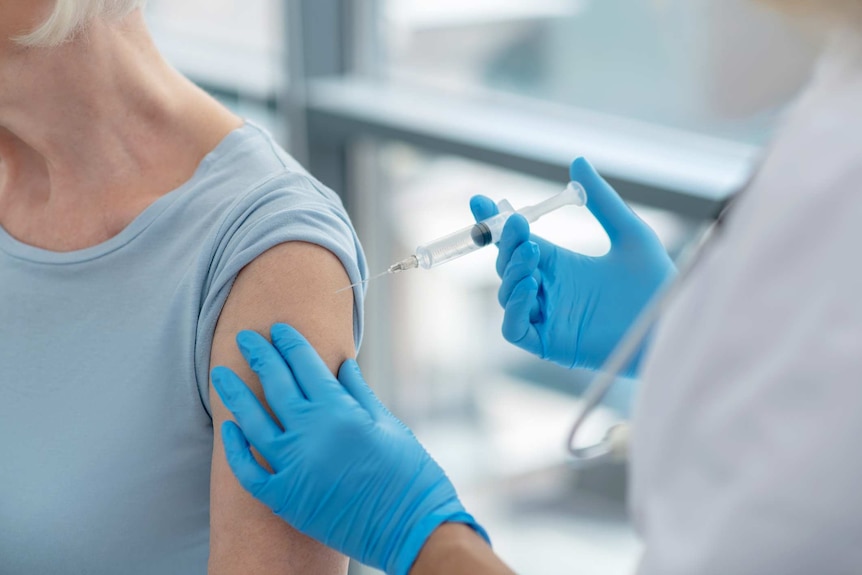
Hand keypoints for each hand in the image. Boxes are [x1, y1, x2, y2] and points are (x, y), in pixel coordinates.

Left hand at [210, 324, 488, 574]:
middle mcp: (311, 434)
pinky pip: (249, 470)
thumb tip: (343, 363)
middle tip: (244, 337)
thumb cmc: (409, 474)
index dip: (289, 342)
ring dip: (235, 394)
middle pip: (275, 384)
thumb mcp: (388, 424)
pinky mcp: (285, 499)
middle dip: (258, 355)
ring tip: (221, 374)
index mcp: (340, 411)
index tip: (278, 328)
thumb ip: (359, 392)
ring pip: (252, 422)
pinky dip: (235, 449)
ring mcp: (293, 467)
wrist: (410, 529)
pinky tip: (229, 428)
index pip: (306, 364)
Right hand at [471, 157, 674, 373]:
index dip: (497, 224)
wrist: (670, 321)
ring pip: (507, 294)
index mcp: (561, 266)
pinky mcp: (549, 344)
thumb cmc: (655, 282)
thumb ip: (602, 200)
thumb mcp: (629, 232)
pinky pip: (514, 328)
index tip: (482, 201)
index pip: (517, 243)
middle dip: (506, 243)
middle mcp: (549, 291)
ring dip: (511, 271)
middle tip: (518, 224)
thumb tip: (577, 161)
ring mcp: (547, 319)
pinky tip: (531, 286)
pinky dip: (514, 308)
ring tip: (533, 253)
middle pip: (507, 265)